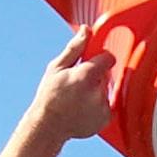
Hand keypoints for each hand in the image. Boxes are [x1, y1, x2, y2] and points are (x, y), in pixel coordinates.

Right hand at [23, 26, 114, 142]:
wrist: (48, 127)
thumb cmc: (49, 95)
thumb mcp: (56, 68)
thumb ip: (75, 48)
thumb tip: (86, 30)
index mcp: (86, 75)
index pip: (108, 58)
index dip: (100, 59)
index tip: (91, 64)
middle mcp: (98, 91)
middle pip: (106, 75)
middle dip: (95, 77)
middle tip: (77, 85)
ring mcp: (103, 107)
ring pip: (107, 90)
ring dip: (96, 92)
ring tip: (77, 99)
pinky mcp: (105, 119)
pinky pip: (107, 106)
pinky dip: (98, 107)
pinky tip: (83, 109)